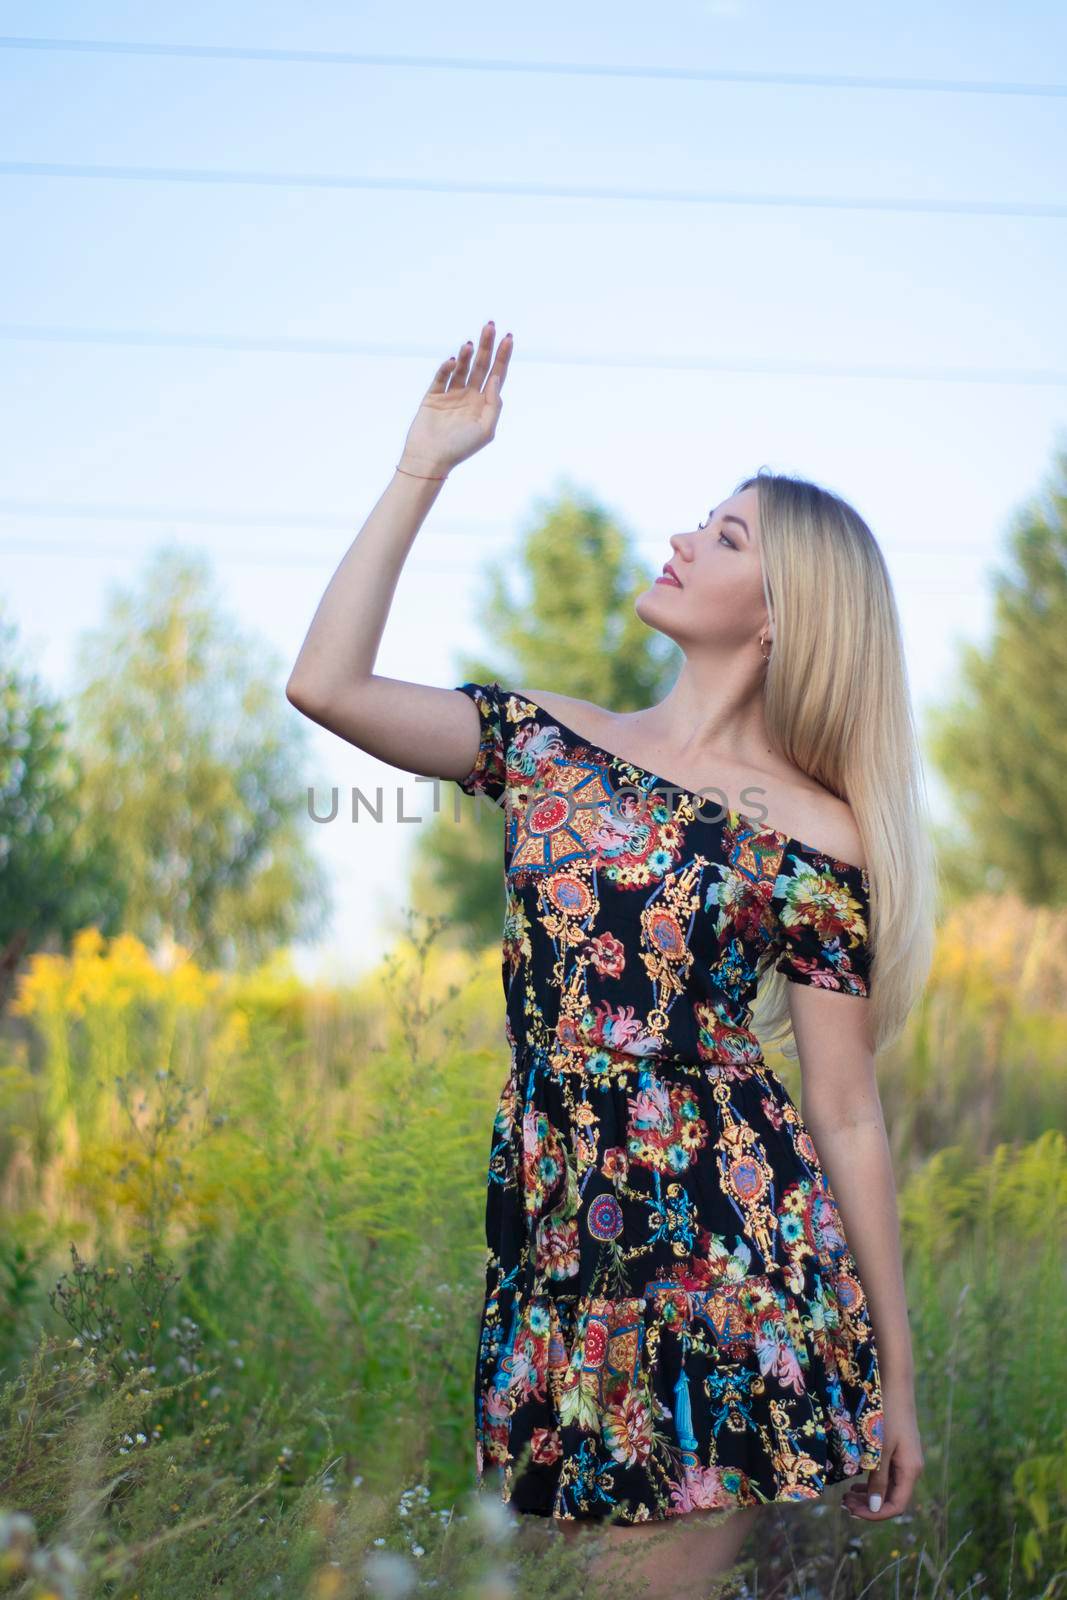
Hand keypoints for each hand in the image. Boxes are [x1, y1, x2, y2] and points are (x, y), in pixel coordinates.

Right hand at [399, 322, 512, 477]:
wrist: (430, 459)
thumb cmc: (461, 448)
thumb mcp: (486, 429)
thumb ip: (493, 404)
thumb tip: (497, 378)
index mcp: (483, 404)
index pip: (496, 375)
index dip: (503, 356)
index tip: (508, 338)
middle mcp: (469, 396)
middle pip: (480, 365)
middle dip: (486, 346)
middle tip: (490, 326)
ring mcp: (450, 394)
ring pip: (461, 367)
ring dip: (466, 354)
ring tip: (470, 343)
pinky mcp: (432, 396)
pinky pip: (441, 376)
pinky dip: (447, 367)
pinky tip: (453, 360)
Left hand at [841, 1383, 923, 1521]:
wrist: (894, 1383)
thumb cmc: (886, 1414)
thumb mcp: (879, 1448)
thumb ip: (878, 1479)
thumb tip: (874, 1508)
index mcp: (910, 1471)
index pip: (895, 1506)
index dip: (874, 1514)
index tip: (851, 1511)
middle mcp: (911, 1469)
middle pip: (891, 1499)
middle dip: (867, 1506)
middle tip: (843, 1503)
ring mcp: (905, 1459)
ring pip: (887, 1488)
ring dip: (867, 1495)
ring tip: (846, 1496)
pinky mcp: (898, 1450)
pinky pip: (886, 1475)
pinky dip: (871, 1482)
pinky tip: (855, 1481)